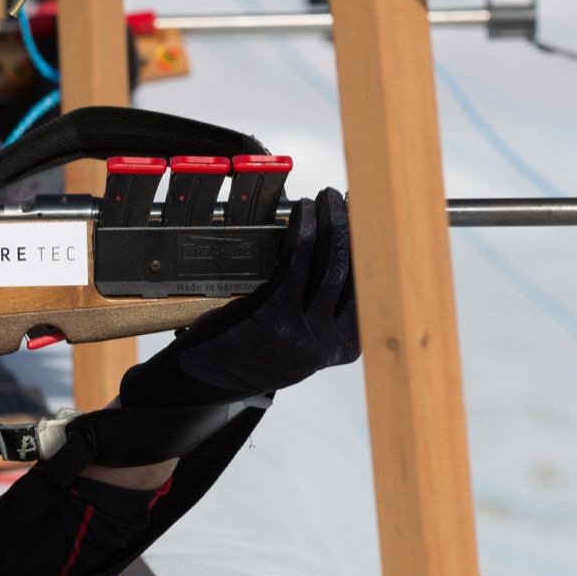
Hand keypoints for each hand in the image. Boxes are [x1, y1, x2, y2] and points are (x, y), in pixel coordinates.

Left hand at [117, 187, 359, 410]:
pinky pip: (296, 263)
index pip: (369, 287)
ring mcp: (304, 333)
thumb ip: (325, 306)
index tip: (368, 219)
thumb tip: (343, 247)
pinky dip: (301, 231)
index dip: (370, 246)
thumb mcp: (302, 337)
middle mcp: (329, 344)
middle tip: (343, 200)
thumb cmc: (253, 350)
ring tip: (324, 200)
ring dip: (328, 223)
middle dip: (351, 227)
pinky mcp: (276, 317)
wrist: (206, 376)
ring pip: (328, 264)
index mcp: (345, 347)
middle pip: (352, 272)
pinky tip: (301, 213)